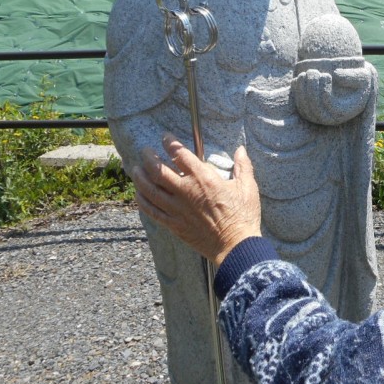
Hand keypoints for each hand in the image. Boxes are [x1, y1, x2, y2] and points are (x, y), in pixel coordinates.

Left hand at [132, 135, 261, 267]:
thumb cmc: (243, 216)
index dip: (170, 143)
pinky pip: (152, 211)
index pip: (181, 154)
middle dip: (148, 157)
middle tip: (145, 151)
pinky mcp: (174, 224)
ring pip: (150, 189)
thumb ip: (243, 166)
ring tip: (135, 169)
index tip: (165, 137)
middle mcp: (186, 191)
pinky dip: (142, 201)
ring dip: (140, 177)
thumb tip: (240, 149)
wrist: (236, 245)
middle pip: (158, 170)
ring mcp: (177, 209)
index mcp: (204, 179)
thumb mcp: (248, 187)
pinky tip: (138, 194)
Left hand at [293, 62, 373, 125]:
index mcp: (343, 112)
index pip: (329, 107)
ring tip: (306, 73)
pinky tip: (299, 78)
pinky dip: (297, 93)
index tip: (326, 75)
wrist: (350, 84)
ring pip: (304, 109)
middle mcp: (330, 118)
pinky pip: (299, 106)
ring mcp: (317, 117)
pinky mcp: (308, 111)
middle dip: (311, 89)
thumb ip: (353, 76)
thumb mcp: (363, 76)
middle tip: (313, 71)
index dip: (324, 92)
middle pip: (315, 109)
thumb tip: (336, 74)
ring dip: (302, 90)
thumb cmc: (358, 80)